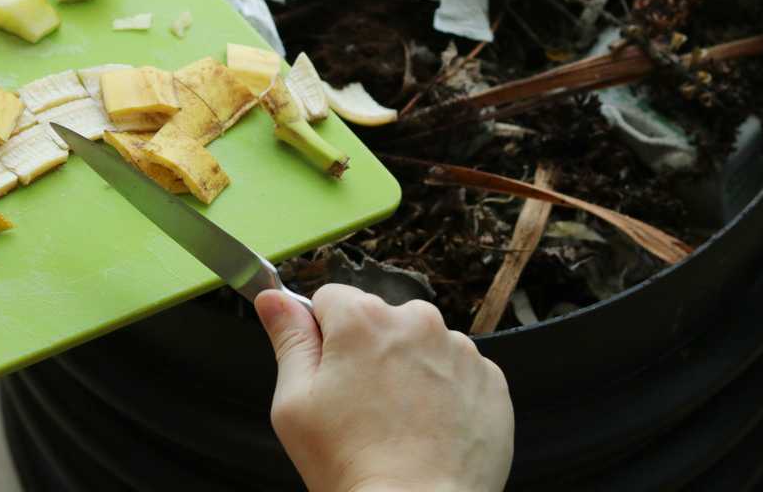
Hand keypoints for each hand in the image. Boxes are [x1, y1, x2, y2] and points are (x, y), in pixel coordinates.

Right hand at [255, 284, 513, 491]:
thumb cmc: (351, 464)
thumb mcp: (295, 403)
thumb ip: (288, 339)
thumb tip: (272, 297)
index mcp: (363, 318)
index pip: (331, 299)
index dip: (323, 336)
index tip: (327, 373)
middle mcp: (417, 321)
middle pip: (380, 320)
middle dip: (368, 351)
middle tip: (360, 407)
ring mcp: (460, 350)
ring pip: (421, 345)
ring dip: (409, 369)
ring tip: (398, 424)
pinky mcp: (490, 381)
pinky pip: (457, 372)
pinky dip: (445, 392)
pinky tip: (429, 430)